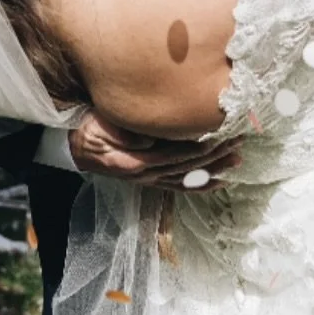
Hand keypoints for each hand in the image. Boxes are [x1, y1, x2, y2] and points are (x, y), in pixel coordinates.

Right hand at [68, 110, 241, 187]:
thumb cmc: (89, 131)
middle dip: (215, 153)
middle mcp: (148, 175)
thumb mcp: (100, 128)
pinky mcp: (152, 181)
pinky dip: (201, 185)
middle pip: (188, 165)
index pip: (177, 153)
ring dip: (214, 168)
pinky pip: (181, 186)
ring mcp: (151, 180)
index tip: (222, 132)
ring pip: (189, 177)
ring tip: (237, 159)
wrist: (75, 149)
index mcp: (137, 162)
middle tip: (238, 139)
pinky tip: (220, 181)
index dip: (201, 144)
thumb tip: (152, 139)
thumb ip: (124, 133)